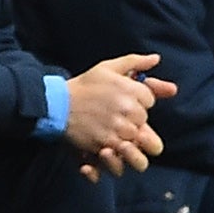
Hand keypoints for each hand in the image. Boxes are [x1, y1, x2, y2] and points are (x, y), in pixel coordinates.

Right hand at [64, 54, 174, 176]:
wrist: (57, 104)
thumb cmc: (83, 86)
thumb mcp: (107, 68)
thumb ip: (134, 62)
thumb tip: (156, 58)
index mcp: (131, 89)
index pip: (149, 99)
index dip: (138, 100)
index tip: (122, 99)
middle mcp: (129, 109)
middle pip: (144, 120)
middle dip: (133, 118)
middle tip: (115, 115)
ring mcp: (119, 128)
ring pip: (139, 139)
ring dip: (129, 137)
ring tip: (115, 132)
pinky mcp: (107, 144)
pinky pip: (125, 153)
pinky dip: (118, 151)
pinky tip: (108, 143)